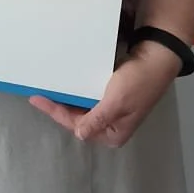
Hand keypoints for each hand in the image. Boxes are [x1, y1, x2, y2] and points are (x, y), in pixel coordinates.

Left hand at [30, 41, 180, 145]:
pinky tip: (65, 84)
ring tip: (47, 90)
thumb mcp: (116, 102)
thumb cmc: (137, 81)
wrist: (156, 58)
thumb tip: (80, 134)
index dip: (56, 113)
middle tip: (38, 96)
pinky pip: (88, 97)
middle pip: (78, 119)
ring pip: (82, 108)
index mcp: (113, 133)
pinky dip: (76, 92)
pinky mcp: (112, 96)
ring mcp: (112, 111)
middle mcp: (112, 125)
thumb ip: (96, 119)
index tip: (37, 100)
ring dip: (66, 100)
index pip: (77, 126)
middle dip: (59, 109)